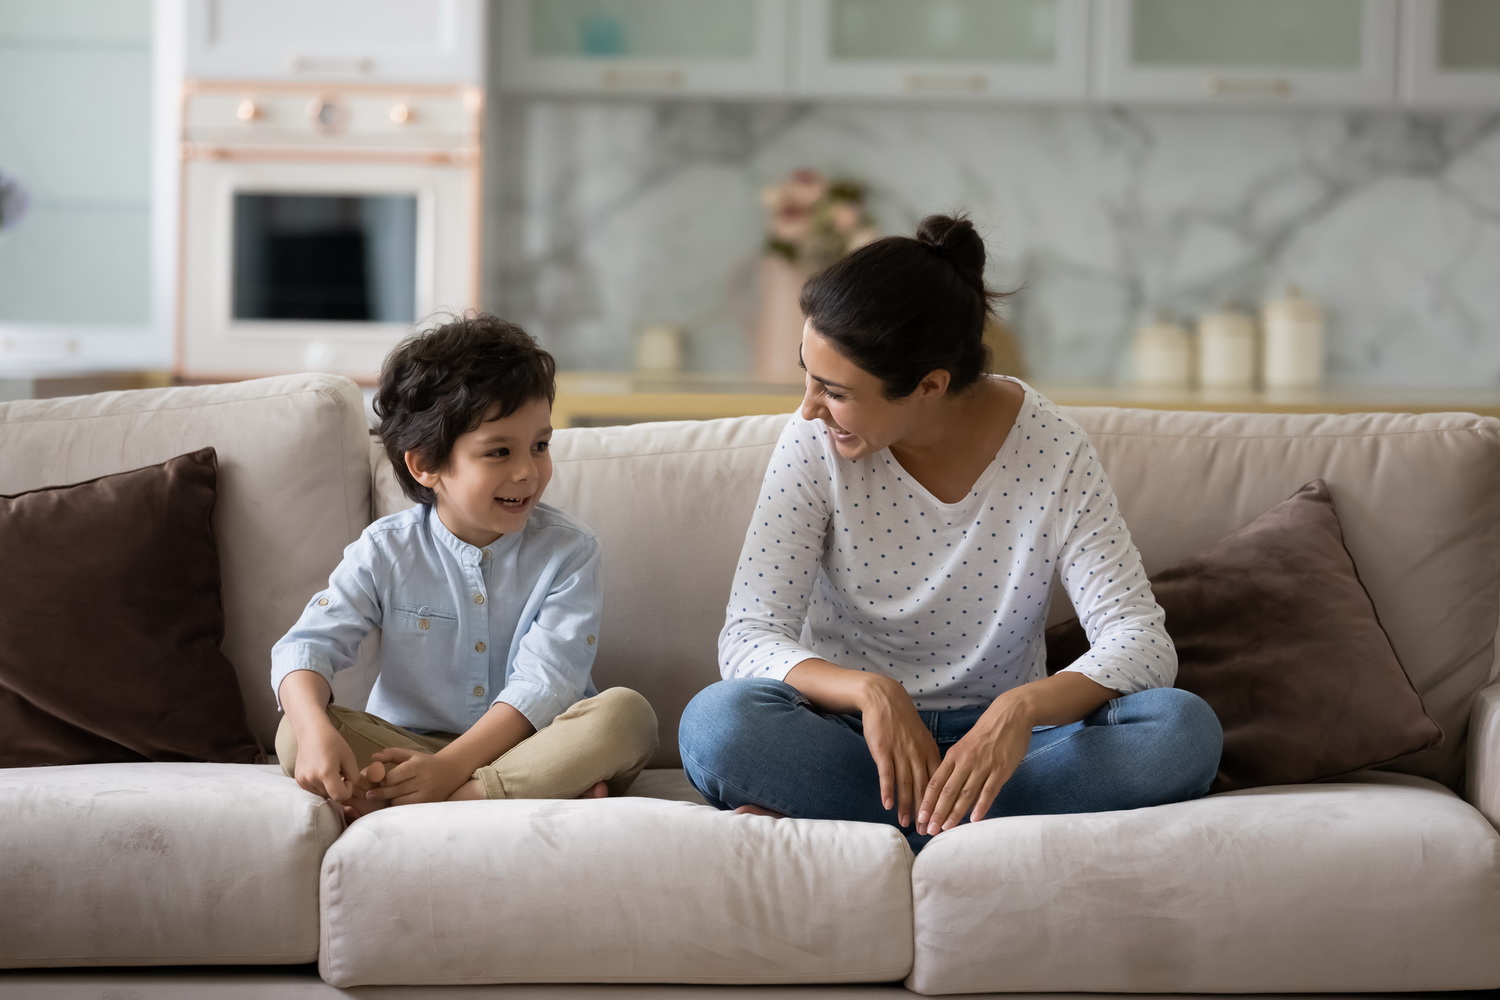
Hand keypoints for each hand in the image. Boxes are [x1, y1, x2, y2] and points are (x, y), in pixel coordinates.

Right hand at [292, 723, 362, 803]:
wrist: (311, 731)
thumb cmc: (332, 741)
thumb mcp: (349, 757)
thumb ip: (354, 776)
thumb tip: (353, 788)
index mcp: (325, 773)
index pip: (339, 796)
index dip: (348, 790)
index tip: (348, 778)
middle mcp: (311, 780)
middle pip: (330, 796)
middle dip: (339, 788)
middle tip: (340, 773)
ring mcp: (303, 781)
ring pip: (322, 795)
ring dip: (329, 788)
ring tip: (330, 771)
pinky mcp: (299, 780)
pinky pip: (313, 791)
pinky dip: (320, 786)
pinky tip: (322, 772)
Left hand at [364, 747, 469, 805]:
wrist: (450, 772)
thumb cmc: (424, 762)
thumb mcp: (410, 754)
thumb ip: (391, 754)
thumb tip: (373, 759)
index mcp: (417, 766)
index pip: (394, 776)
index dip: (383, 780)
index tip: (377, 781)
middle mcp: (423, 781)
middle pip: (395, 791)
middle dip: (380, 793)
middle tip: (370, 794)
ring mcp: (426, 795)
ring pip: (400, 802)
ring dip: (389, 800)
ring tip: (385, 797)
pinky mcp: (427, 804)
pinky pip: (407, 808)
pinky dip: (399, 806)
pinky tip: (395, 802)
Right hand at [857, 675, 940, 827]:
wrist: (884, 698)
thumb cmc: (902, 721)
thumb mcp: (921, 738)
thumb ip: (927, 758)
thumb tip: (934, 781)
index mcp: (930, 752)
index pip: (938, 783)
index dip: (939, 803)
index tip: (940, 820)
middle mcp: (917, 754)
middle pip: (923, 787)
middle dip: (925, 811)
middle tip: (925, 831)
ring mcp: (900, 752)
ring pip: (906, 784)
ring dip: (906, 806)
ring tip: (905, 824)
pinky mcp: (883, 750)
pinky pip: (887, 774)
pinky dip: (888, 790)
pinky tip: (888, 805)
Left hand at [917, 705, 1031, 835]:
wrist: (1009, 716)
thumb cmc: (985, 732)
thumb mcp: (964, 745)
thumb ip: (955, 766)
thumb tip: (945, 787)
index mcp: (954, 755)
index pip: (936, 782)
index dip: (927, 801)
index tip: (920, 817)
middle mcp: (965, 762)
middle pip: (948, 791)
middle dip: (937, 812)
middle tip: (928, 830)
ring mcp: (983, 766)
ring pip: (966, 794)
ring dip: (955, 813)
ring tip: (946, 828)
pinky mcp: (1001, 770)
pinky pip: (989, 791)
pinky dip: (981, 806)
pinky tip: (974, 819)